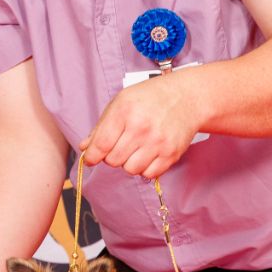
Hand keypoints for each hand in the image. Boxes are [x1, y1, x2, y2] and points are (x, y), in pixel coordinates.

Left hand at [80, 72, 200, 177]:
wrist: (187, 97)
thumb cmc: (151, 98)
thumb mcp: (121, 102)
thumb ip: (101, 127)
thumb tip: (85, 148)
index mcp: (124, 112)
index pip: (100, 145)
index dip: (92, 156)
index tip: (91, 158)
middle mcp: (141, 128)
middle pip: (113, 160)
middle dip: (112, 156)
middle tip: (120, 145)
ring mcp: (157, 142)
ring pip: (130, 170)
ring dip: (129, 163)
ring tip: (136, 148)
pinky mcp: (171, 154)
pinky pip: (149, 174)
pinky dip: (145, 168)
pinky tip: (148, 153)